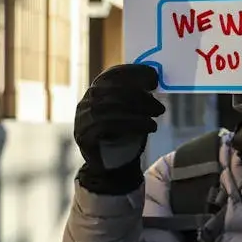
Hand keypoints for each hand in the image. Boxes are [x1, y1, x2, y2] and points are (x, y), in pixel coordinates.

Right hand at [74, 64, 164, 194]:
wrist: (111, 168)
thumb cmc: (124, 137)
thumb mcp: (132, 112)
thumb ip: (138, 97)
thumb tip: (154, 79)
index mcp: (96, 92)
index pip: (112, 75)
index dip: (133, 72)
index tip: (154, 77)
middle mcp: (86, 102)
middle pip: (112, 90)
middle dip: (139, 95)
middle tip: (160, 106)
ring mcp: (82, 119)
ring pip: (110, 107)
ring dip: (138, 110)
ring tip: (157, 117)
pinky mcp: (84, 136)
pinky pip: (107, 124)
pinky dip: (133, 123)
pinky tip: (150, 126)